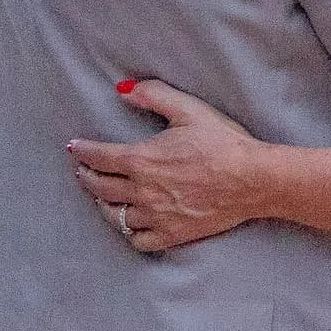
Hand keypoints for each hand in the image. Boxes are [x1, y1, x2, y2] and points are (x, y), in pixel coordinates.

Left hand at [68, 80, 268, 253]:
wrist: (254, 179)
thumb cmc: (224, 143)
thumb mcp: (190, 110)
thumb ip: (154, 96)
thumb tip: (124, 90)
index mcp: (142, 159)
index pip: (99, 156)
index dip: (83, 151)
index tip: (76, 148)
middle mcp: (142, 191)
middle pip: (99, 187)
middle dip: (87, 176)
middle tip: (84, 170)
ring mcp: (155, 216)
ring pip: (114, 215)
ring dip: (103, 203)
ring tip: (102, 196)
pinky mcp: (171, 234)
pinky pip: (137, 239)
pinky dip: (128, 231)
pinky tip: (130, 222)